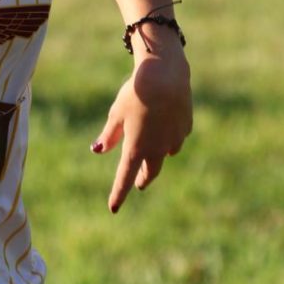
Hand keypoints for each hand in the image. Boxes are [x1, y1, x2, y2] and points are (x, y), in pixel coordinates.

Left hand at [92, 49, 191, 213]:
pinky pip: (175, 137)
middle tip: (138, 182)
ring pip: (165, 154)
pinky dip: (169, 136)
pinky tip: (165, 122)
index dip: (118, 194)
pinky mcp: (185, 128)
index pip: (124, 178)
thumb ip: (108, 135)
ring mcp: (174, 140)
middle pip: (150, 172)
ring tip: (151, 145)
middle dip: (143, 178)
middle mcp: (157, 149)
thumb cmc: (135, 93)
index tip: (113, 208)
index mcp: (136, 148)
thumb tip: (97, 150)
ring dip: (157, 155)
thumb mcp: (116, 114)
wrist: (165, 75)